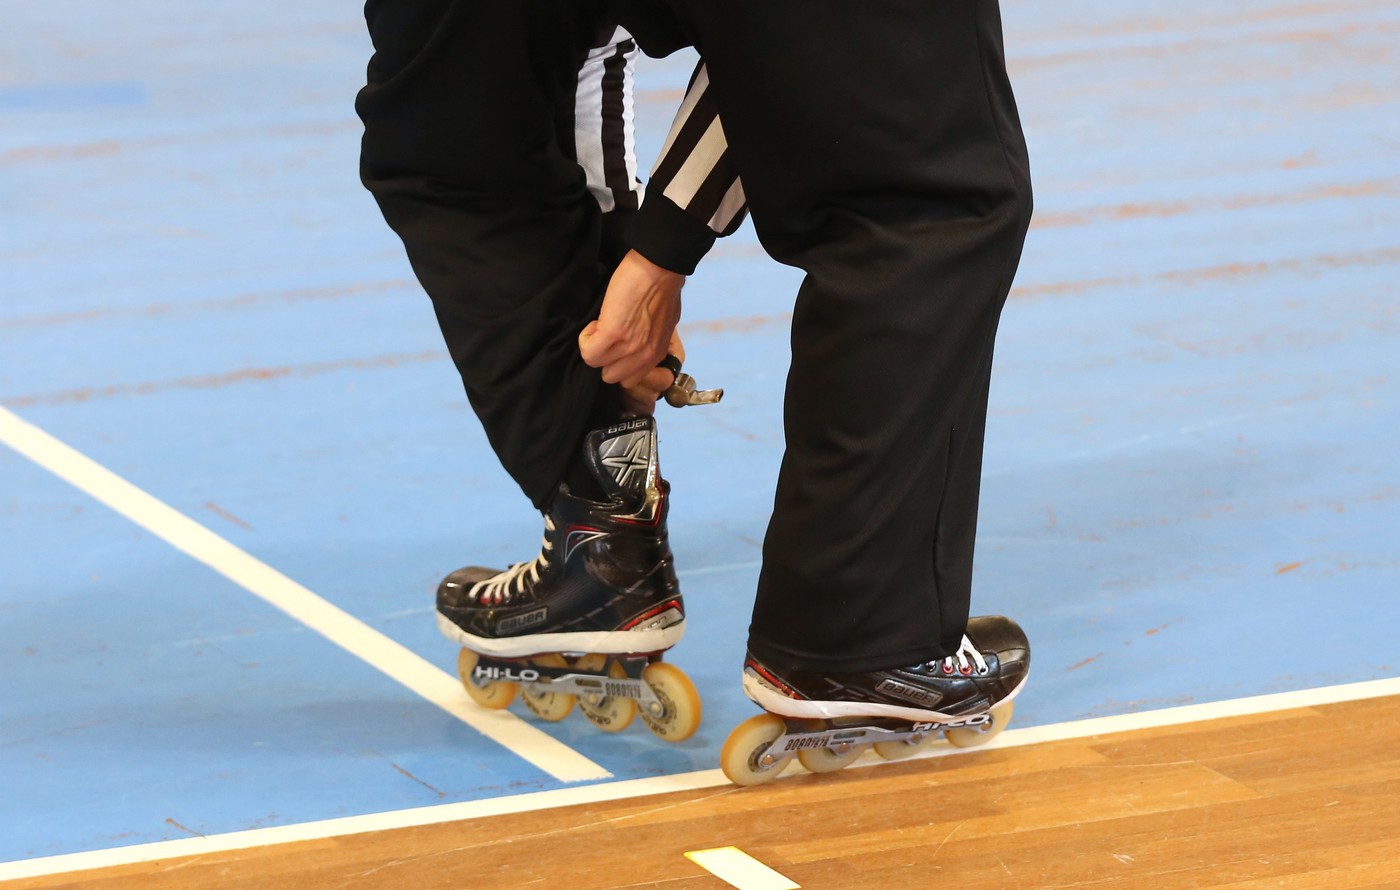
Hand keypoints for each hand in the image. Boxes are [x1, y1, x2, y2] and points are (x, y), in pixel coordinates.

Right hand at [580, 249, 685, 412]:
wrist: (660, 267)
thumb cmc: (661, 286)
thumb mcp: (663, 321)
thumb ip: (650, 338)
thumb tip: (636, 340)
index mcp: (657, 353)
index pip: (630, 379)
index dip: (619, 361)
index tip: (619, 342)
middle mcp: (644, 355)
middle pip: (612, 376)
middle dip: (605, 356)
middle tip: (608, 333)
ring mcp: (629, 346)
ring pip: (596, 364)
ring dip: (594, 345)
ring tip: (601, 324)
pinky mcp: (613, 333)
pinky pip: (588, 351)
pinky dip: (586, 337)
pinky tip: (596, 321)